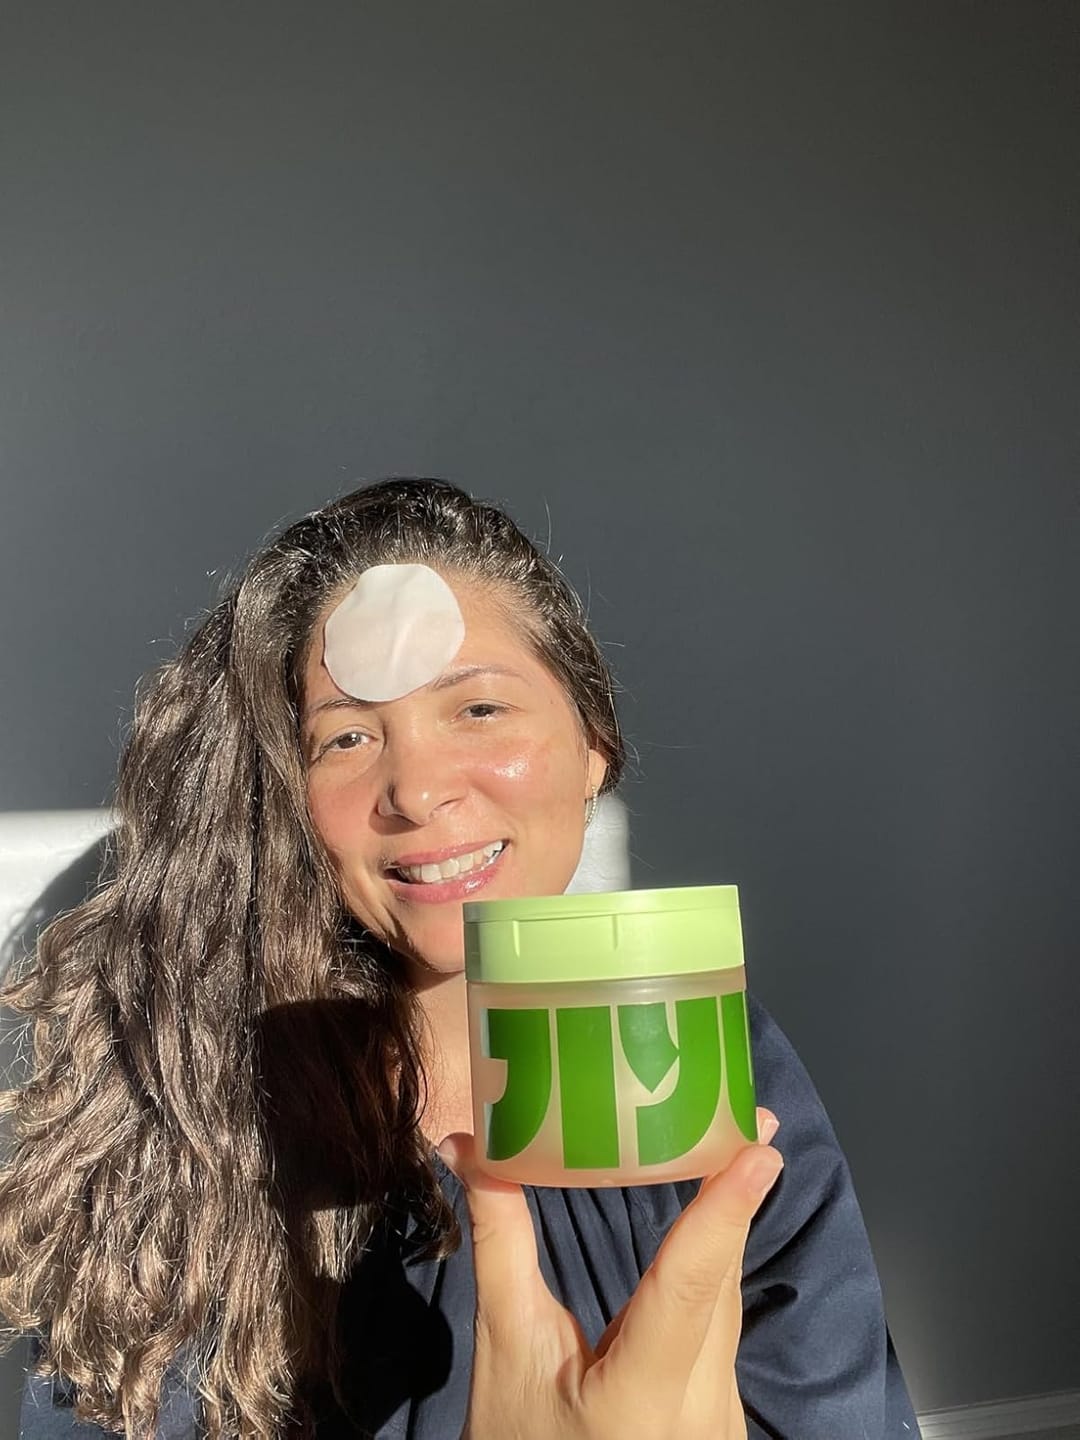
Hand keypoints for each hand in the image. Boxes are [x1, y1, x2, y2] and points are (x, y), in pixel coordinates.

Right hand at [439, 1107, 782, 1439]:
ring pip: (730, 1302)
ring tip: (734, 1145)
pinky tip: (714, 1222)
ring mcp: (723, 1418)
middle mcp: (701, 1409)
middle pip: (721, 1283)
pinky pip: (726, 1327)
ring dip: (730, 1227)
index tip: (760, 1151)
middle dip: (735, 1197)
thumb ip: (501, 1245)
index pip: (692, 1287)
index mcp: (641, 1396)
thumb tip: (470, 1147)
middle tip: (747, 1113)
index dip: (725, 1212)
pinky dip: (717, 1269)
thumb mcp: (506, 1349)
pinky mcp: (725, 1415)